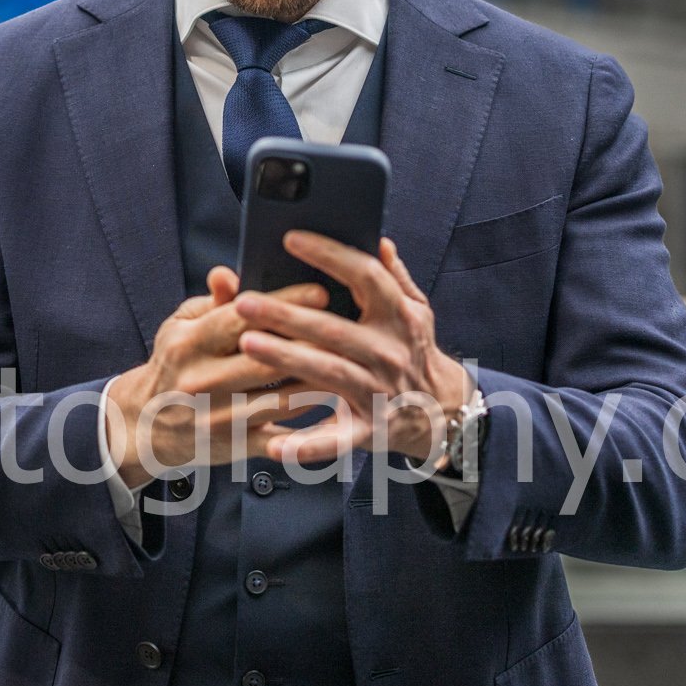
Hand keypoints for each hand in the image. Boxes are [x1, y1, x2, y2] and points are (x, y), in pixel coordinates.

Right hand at [104, 267, 332, 489]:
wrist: (145, 426)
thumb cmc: (174, 365)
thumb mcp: (180, 326)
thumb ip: (211, 302)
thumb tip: (229, 274)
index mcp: (188, 345)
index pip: (241, 320)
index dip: (283, 304)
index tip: (320, 291)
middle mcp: (202, 382)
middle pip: (268, 360)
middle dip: (312, 342)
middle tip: (349, 326)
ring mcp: (219, 418)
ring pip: (283, 399)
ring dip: (321, 381)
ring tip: (352, 362)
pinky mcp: (234, 447)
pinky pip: (284, 436)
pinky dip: (313, 422)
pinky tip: (337, 403)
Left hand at [234, 233, 470, 466]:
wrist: (441, 411)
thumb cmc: (413, 349)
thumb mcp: (416, 309)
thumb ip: (394, 275)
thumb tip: (378, 239)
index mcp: (398, 316)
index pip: (365, 276)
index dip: (330, 256)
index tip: (290, 239)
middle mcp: (388, 351)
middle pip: (333, 329)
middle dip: (288, 314)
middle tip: (244, 301)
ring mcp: (378, 391)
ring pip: (328, 373)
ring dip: (287, 359)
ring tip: (248, 344)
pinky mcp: (369, 429)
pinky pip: (337, 439)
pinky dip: (308, 446)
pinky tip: (276, 443)